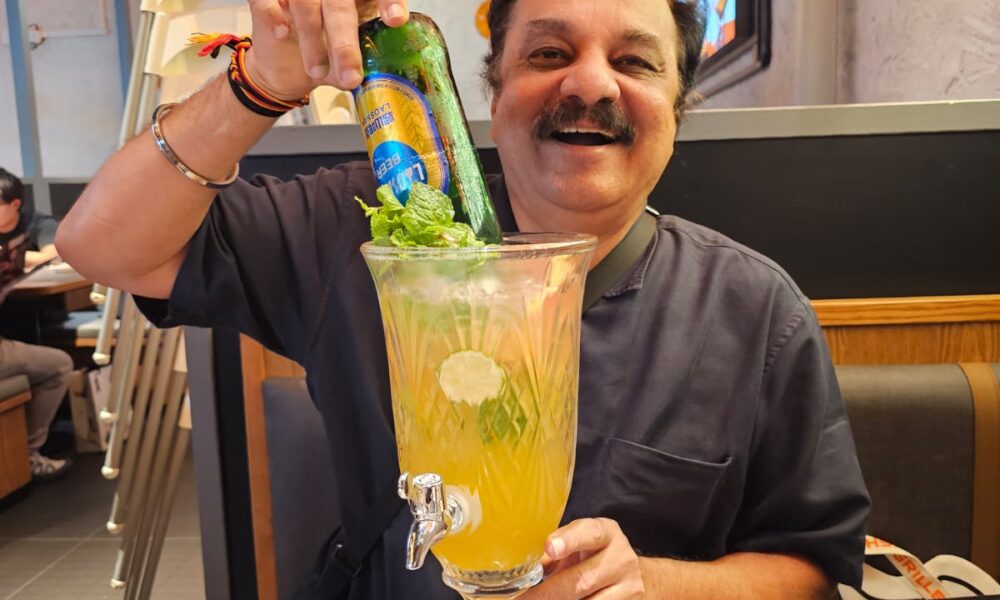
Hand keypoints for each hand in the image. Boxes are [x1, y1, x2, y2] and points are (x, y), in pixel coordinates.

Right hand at [244, 0, 408, 98]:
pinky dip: (275, 15)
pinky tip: (282, 33)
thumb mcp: (347, 60)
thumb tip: (375, 80)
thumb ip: (362, 63)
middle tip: (350, 75)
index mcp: (357, 0)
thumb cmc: (325, 55)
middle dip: (345, 44)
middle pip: (340, 4)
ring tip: (317, 71)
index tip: (396, 20)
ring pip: (306, 2)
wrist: (287, 67)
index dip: (388, 1)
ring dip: (312, 39)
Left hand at [519, 518, 645, 598]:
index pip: (589, 533)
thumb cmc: (592, 556)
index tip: (549, 548)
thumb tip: (525, 566)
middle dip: (548, 593)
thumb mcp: (578, 546)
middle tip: (523, 599)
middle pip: (582, 579)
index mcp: (605, 534)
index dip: (569, 540)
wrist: (627, 575)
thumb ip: (555, 551)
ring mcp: (629, 586)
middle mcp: (621, 558)